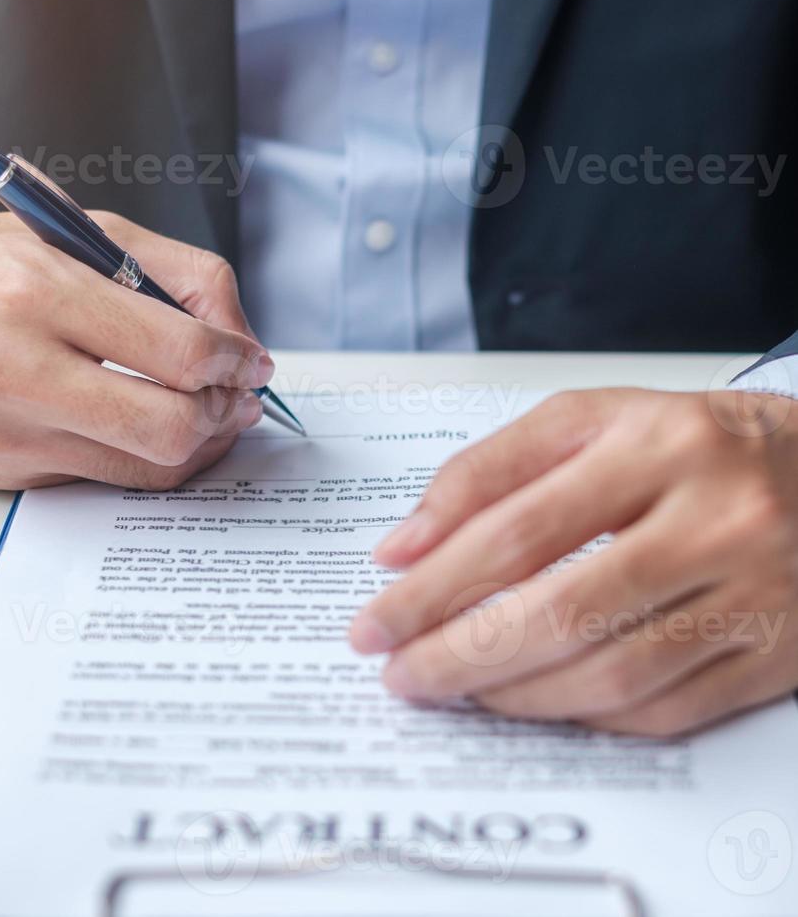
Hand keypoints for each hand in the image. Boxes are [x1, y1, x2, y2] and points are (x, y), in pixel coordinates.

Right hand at [0, 212, 271, 489]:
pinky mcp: (0, 474)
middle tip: (238, 397)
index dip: (238, 363)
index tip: (253, 363)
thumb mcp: (68, 233)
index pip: (181, 350)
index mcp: (38, 288)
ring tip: (205, 412)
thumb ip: (169, 273)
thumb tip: (238, 338)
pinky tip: (147, 425)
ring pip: (146, 466)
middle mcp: (16, 366)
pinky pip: (103, 478)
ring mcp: (6, 432)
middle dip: (226, 415)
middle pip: (173, 426)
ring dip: (198, 443)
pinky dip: (143, 455)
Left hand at [350, 389, 797, 736]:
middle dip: (457, 654)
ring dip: (512, 694)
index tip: (378, 618)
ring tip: (454, 687)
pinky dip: (582, 714)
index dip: (433, 585)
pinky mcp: (776, 655)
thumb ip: (489, 472)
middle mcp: (714, 519)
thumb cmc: (691, 442)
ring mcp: (755, 594)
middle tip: (399, 672)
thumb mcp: (590, 422)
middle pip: (558, 611)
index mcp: (656, 444)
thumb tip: (402, 548)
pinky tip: (533, 700)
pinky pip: (663, 710)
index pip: (518, 528)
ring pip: (609, 674)